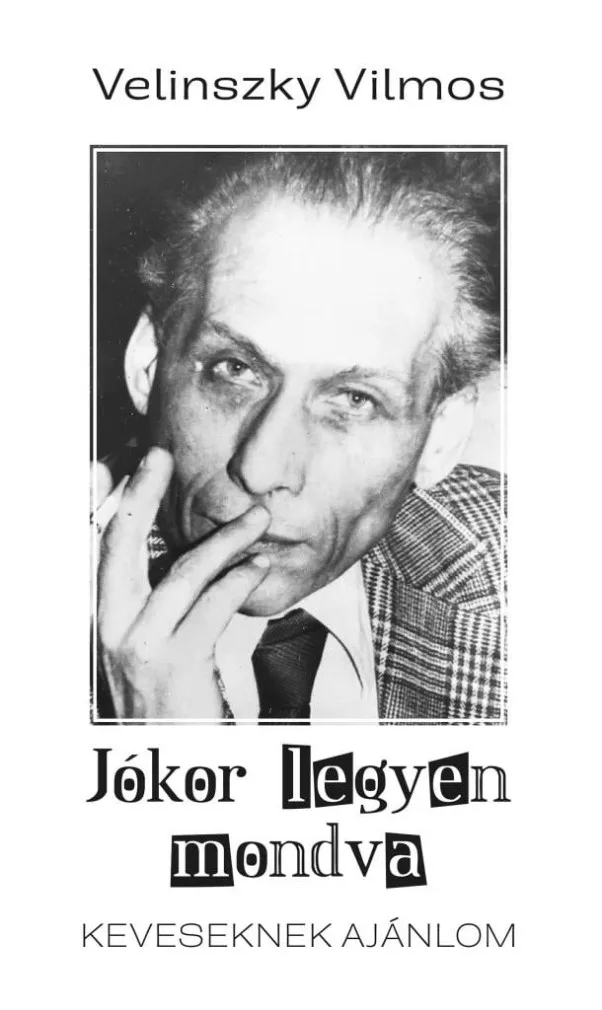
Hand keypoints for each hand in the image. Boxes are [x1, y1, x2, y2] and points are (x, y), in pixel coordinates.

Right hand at [96, 447, 270, 718]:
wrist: (167, 755)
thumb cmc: (169, 702)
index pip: (102, 548)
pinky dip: (239, 579)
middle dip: (138, 494)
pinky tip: (259, 566)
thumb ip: (160, 602)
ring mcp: (139, 645)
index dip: (114, 503)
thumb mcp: (152, 646)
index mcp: (106, 617)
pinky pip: (211, 605)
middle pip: (118, 544)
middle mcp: (111, 627)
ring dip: (225, 539)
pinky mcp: (175, 662)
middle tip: (158, 456)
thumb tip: (185, 556)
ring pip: (182, 572)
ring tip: (258, 518)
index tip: (131, 466)